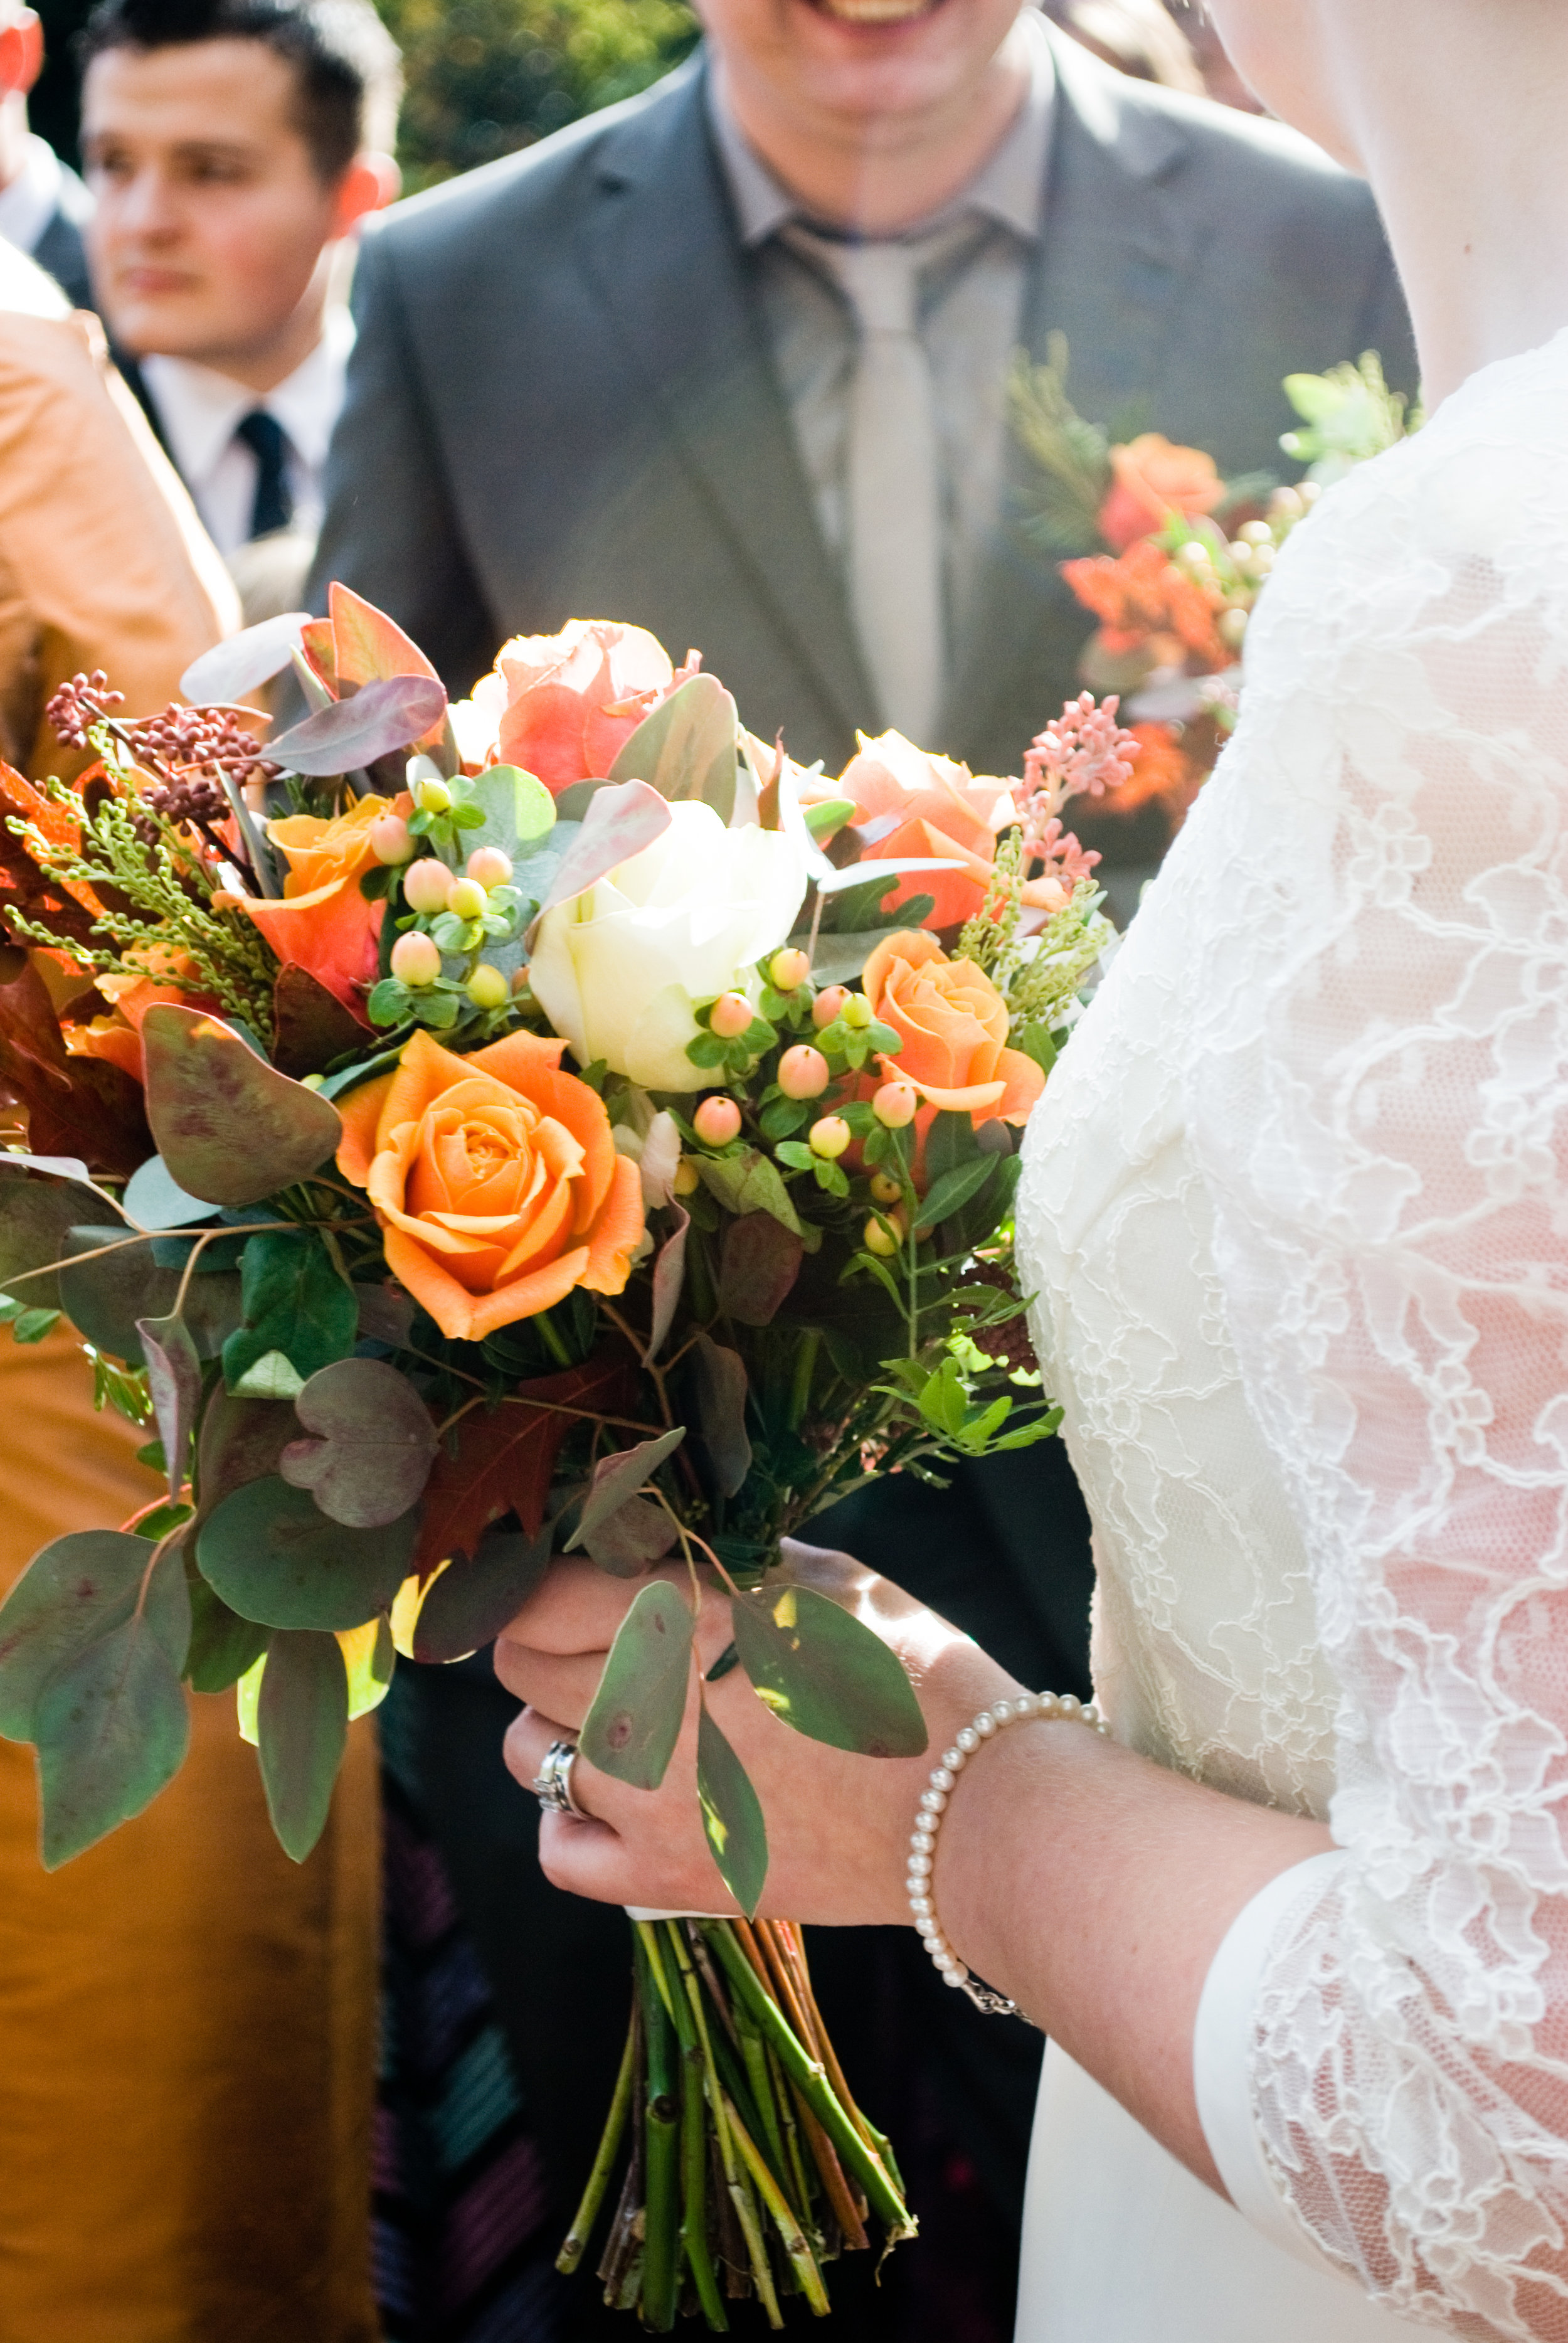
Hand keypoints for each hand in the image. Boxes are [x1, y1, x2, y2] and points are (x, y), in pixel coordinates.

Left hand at [496, 1538, 1019, 1925]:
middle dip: (549, 1644)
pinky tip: (616, 1802)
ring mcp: (649, 1794)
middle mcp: (646, 1696)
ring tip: (622, 1721)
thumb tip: (671, 1537)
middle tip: (600, 1646)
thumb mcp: (829, 1578)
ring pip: (526, 1748)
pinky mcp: (666, 1876)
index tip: (564, 1584)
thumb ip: (732, 1555)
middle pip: (519, 1661)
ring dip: (558, 1726)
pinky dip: (572, 1822)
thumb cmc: (916, 1675)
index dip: (543, 1581)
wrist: (976, 1810)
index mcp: (685, 1609)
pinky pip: (558, 1848)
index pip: (537, 1589)